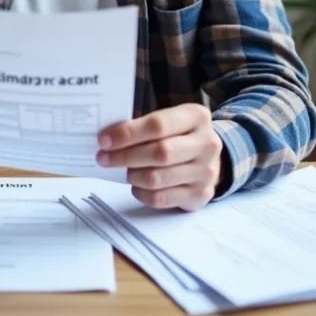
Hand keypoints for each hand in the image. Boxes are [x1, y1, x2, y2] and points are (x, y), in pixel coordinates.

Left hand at [96, 104, 223, 210]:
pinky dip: (141, 193)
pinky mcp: (200, 195)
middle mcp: (206, 144)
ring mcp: (206, 172)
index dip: (127, 133)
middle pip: (159, 153)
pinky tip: (136, 186)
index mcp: (197, 117)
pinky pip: (161, 198)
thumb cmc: (181, 136)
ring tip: (122, 171)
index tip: (104, 140)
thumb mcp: (171, 120)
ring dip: (132, 175)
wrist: (212, 160)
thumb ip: (145, 126)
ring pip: (157, 178)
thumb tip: (108, 137)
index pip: (158, 125)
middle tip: (103, 158)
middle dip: (125, 156)